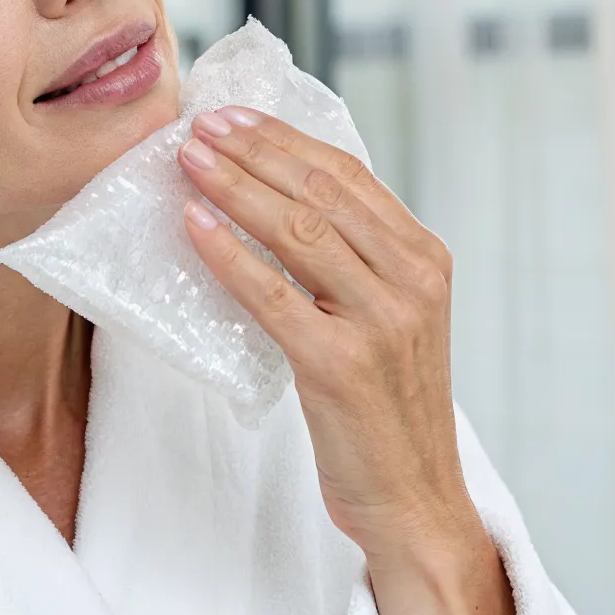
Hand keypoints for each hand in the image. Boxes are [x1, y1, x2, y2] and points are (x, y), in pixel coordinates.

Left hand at [176, 106, 513, 614]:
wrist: (415, 497)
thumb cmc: (387, 409)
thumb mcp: (390, 318)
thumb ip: (355, 262)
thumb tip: (277, 199)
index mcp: (426, 259)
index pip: (349, 175)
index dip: (285, 139)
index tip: (235, 117)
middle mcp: (412, 281)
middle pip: (322, 190)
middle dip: (253, 151)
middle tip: (199, 126)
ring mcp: (381, 322)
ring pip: (298, 230)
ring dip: (235, 186)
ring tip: (189, 161)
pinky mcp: (341, 366)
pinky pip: (273, 294)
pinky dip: (229, 252)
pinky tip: (195, 224)